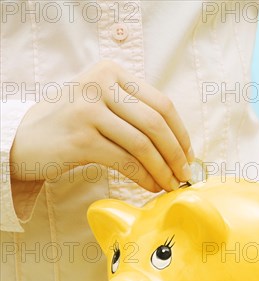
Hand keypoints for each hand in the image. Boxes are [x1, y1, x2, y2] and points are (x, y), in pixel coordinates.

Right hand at [10, 60, 193, 191]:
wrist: (26, 140)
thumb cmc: (71, 126)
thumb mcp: (102, 104)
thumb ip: (134, 111)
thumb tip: (178, 142)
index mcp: (112, 71)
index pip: (161, 103)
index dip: (181, 133)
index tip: (189, 156)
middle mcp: (100, 83)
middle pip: (156, 122)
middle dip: (176, 154)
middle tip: (185, 176)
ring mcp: (89, 109)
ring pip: (143, 144)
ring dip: (163, 170)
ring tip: (171, 185)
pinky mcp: (81, 138)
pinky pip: (126, 162)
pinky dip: (144, 178)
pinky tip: (152, 187)